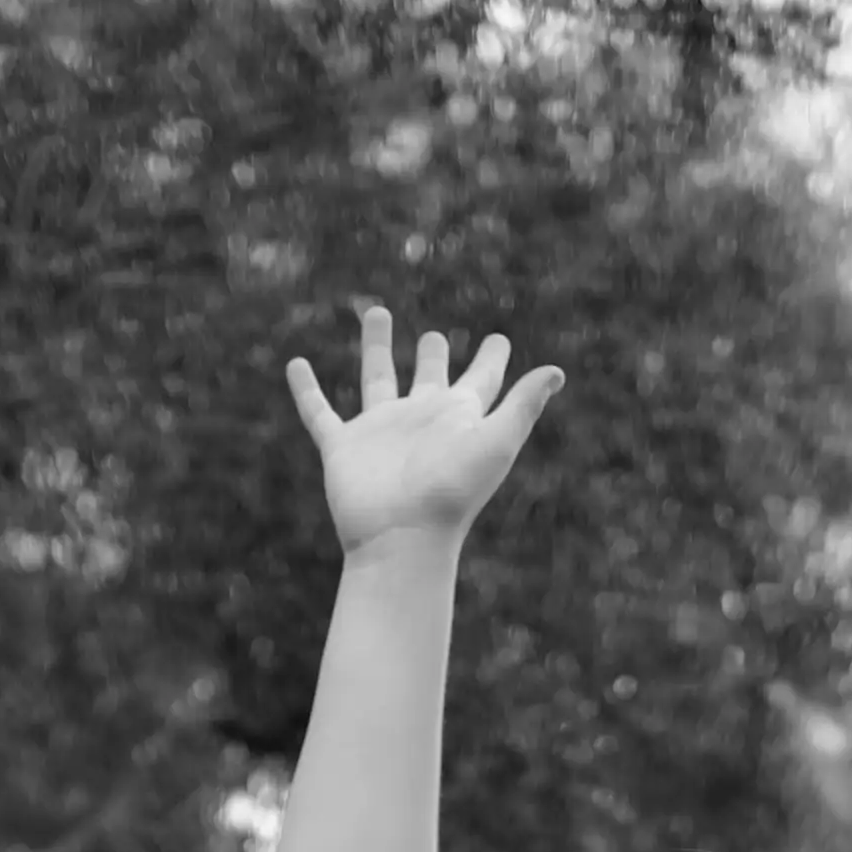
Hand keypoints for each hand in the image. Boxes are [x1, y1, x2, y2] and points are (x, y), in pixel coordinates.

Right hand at [285, 305, 562, 558]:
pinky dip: (306, 390)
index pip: (480, 381)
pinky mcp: (343, 447)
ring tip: (377, 313)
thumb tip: (557, 372)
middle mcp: (420, 421)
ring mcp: (380, 432)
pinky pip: (319, 413)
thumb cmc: (453, 493)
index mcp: (458, 418)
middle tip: (434, 337)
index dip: (491, 359)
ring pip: (377, 379)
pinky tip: (295, 364)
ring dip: (375, 347)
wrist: (403, 538)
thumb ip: (523, 404)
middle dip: (432, 355)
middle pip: (428, 378)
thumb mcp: (497, 441)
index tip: (498, 339)